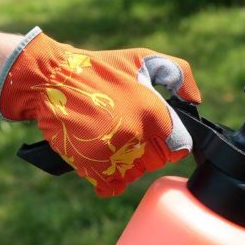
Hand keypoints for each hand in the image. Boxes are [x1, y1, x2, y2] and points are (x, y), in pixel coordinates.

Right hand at [0, 28, 200, 195]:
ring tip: (112, 141)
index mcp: (153, 112)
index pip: (180, 146)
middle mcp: (136, 136)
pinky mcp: (92, 166)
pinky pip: (111, 186)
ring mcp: (113, 153)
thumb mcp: (143, 59)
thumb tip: (195, 100)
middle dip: (148, 150)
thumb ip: (179, 75)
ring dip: (128, 164)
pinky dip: (109, 179)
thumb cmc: (98, 69)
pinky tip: (103, 162)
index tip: (157, 133)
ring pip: (135, 173)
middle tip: (129, 132)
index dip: (171, 140)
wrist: (50, 79)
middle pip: (156, 161)